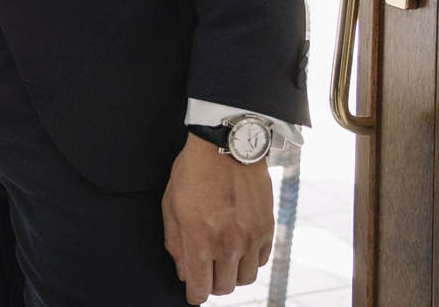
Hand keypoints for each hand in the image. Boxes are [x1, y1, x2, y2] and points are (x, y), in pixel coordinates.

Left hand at [162, 135, 274, 302]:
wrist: (227, 147)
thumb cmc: (193, 172)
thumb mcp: (171, 204)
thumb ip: (175, 242)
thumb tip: (183, 271)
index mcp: (200, 240)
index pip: (200, 287)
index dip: (194, 295)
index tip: (193, 294)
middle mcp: (228, 245)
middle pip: (224, 287)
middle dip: (211, 284)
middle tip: (205, 272)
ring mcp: (251, 239)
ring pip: (245, 278)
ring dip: (232, 274)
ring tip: (222, 259)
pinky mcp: (267, 230)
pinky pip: (261, 261)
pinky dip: (249, 261)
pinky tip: (239, 247)